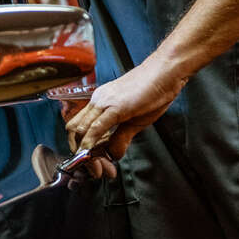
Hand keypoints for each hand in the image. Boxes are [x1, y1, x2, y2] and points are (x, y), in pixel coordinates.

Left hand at [65, 55, 187, 160]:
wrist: (165, 71)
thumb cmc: (153, 89)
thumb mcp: (135, 120)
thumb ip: (121, 136)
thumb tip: (113, 154)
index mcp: (101, 101)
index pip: (79, 125)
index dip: (81, 146)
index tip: (91, 160)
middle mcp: (98, 100)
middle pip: (73, 129)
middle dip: (78, 151)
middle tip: (91, 166)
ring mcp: (104, 102)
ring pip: (80, 130)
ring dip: (85, 152)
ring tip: (95, 166)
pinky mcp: (115, 107)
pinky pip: (96, 127)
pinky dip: (90, 144)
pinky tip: (92, 154)